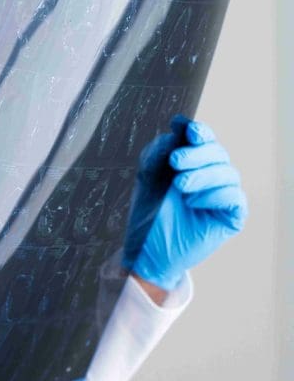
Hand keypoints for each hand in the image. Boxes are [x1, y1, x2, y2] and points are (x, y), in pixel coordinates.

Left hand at [126, 116, 247, 291]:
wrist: (146, 252)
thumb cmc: (148, 216)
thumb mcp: (147, 179)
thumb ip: (158, 154)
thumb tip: (175, 129)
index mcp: (193, 164)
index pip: (203, 140)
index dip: (198, 132)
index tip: (185, 128)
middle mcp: (211, 176)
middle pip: (217, 153)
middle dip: (196, 153)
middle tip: (175, 161)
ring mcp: (222, 196)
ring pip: (228, 172)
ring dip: (203, 175)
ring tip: (180, 186)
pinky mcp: (231, 217)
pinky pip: (234, 197)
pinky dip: (215, 195)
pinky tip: (193, 201)